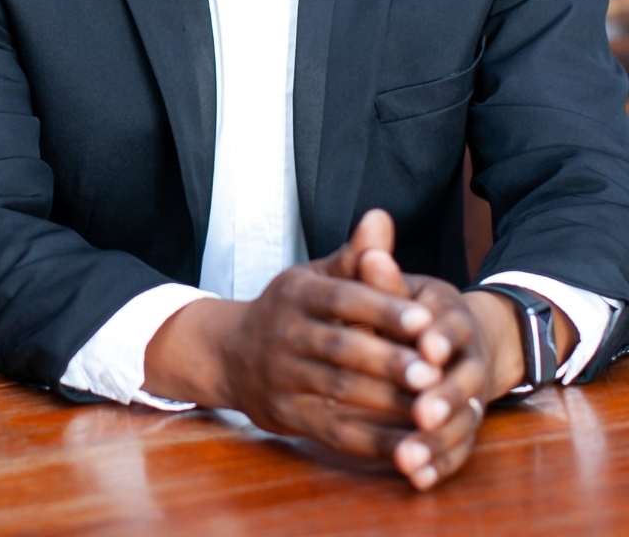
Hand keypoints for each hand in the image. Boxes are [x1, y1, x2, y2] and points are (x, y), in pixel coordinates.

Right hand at [143, 211, 444, 461]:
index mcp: (297, 293)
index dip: (383, 309)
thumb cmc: (292, 309)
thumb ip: (356, 256)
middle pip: (341, 348)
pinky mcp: (288, 415)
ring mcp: (283, 377)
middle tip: (434, 372)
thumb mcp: (317, 276)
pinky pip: (332, 432)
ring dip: (385, 403)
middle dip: (388, 361)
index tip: (424, 320)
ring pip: (338, 391)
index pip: (343, 298)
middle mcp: (285, 333)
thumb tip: (381, 218)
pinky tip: (409, 447)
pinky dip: (372, 443)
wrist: (231, 354)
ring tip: (429, 408)